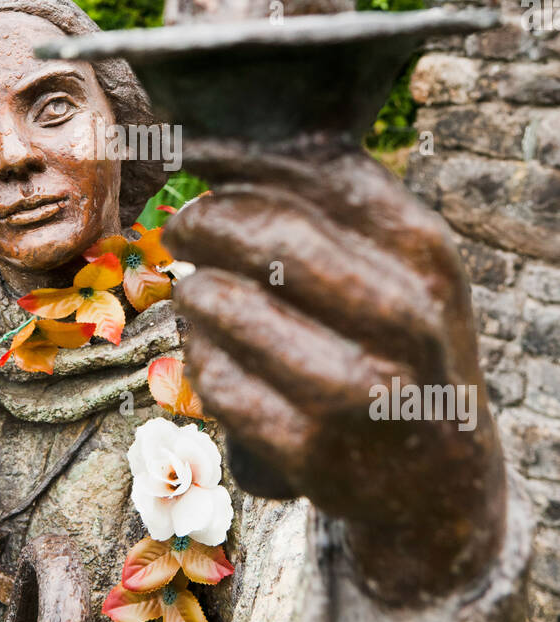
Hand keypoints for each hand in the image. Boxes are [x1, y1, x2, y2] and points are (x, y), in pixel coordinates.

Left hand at [163, 149, 506, 603]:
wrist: (440, 474)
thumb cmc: (399, 343)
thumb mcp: (403, 266)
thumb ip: (332, 205)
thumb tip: (221, 146)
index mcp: (424, 252)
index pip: (318, 171)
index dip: (240, 158)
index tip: (198, 155)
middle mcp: (402, 316)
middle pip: (271, 233)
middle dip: (206, 220)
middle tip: (180, 227)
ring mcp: (360, 388)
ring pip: (228, 305)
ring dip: (193, 292)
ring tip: (193, 294)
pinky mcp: (314, 448)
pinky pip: (217, 380)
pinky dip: (199, 360)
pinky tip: (209, 354)